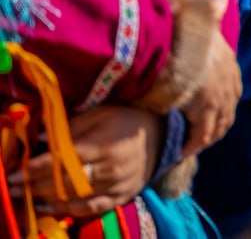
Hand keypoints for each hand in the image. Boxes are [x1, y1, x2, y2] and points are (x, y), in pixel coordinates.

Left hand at [12, 106, 160, 217]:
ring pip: (75, 196)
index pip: (62, 160)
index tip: (14, 173)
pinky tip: (50, 207)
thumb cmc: (127, 119)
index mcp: (103, 145)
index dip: (35, 169)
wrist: (163, 136)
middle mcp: (109, 168)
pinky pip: (91, 208)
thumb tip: (40, 139)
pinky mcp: (121, 196)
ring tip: (24, 198)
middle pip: (64, 182)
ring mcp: (116, 185)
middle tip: (12, 187)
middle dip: (34, 185)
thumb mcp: (101, 113)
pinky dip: (69, 211)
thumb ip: (72, 127)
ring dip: (46, 199)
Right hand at [180, 0, 240, 156]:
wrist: (168, 37)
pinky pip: (202, 135)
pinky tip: (182, 150)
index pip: (231, 84)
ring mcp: (219, 94)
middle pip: (228, 107)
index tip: (208, 107)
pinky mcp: (205, 109)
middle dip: (216, 120)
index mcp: (226, 57)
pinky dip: (192, 144)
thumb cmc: (179, 23)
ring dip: (205, 135)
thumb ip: (212, 5)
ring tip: (191, 144)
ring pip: (218, 123)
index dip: (220, 98)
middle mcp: (228, 77)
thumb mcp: (200, 11)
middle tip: (199, 132)